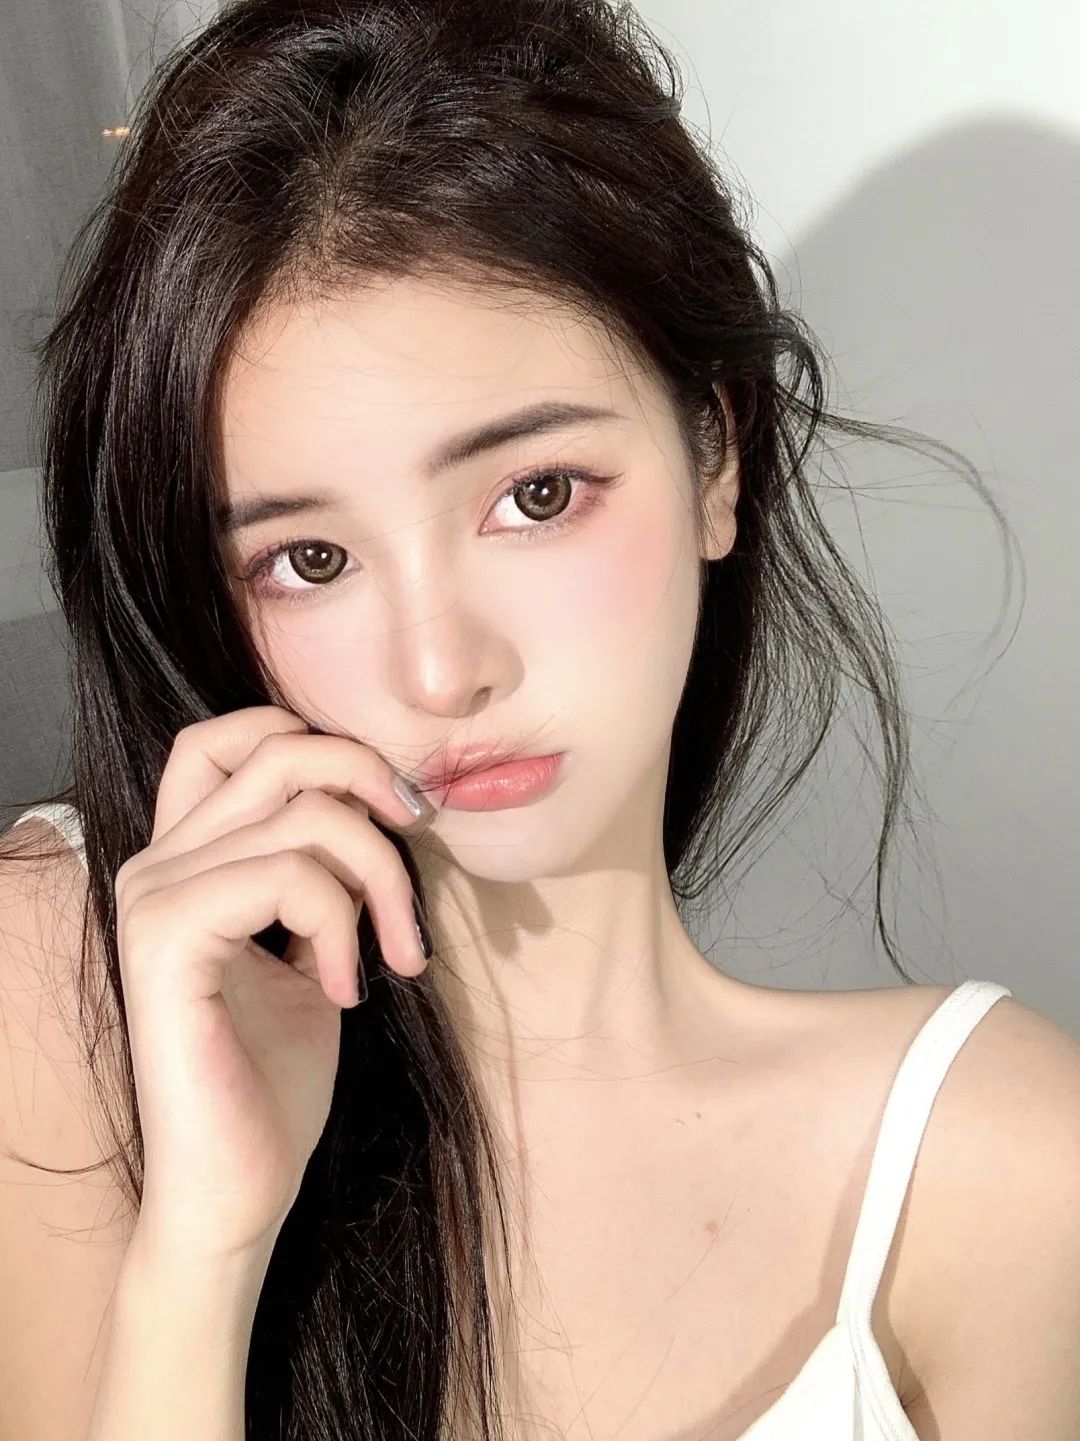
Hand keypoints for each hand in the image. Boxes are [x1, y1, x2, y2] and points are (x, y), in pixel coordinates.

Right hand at [113, 706, 428, 1260]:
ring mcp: (152, 896)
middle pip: (283, 754)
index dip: (318, 742)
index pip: (231, 737)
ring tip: (393, 957)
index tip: (391, 807)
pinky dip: (342, 923)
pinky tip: (346, 989)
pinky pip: (289, 875)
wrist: (235, 1188)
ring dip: (380, 880)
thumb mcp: (315, 948)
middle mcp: (155, 862)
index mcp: (185, 858)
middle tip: (416, 863)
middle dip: (374, 794)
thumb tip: (385, 803)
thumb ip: (323, 870)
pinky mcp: (166, 939)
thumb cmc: (276, 1077)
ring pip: (305, 815)